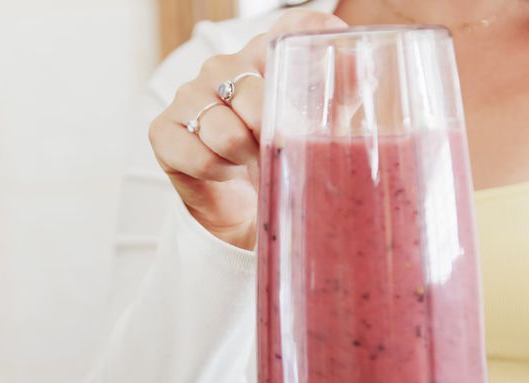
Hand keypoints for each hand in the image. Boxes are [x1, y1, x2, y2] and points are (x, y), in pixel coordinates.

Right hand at [148, 10, 346, 249]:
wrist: (243, 208)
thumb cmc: (281, 158)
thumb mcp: (322, 129)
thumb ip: (344, 94)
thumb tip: (364, 68)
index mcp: (267, 54)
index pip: (294, 27)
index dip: (317, 37)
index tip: (344, 72)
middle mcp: (225, 66)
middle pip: (256, 95)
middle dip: (272, 136)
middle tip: (277, 152)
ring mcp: (190, 94)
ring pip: (225, 130)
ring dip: (244, 157)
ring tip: (250, 162)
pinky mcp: (164, 130)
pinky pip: (198, 154)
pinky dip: (217, 171)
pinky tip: (225, 171)